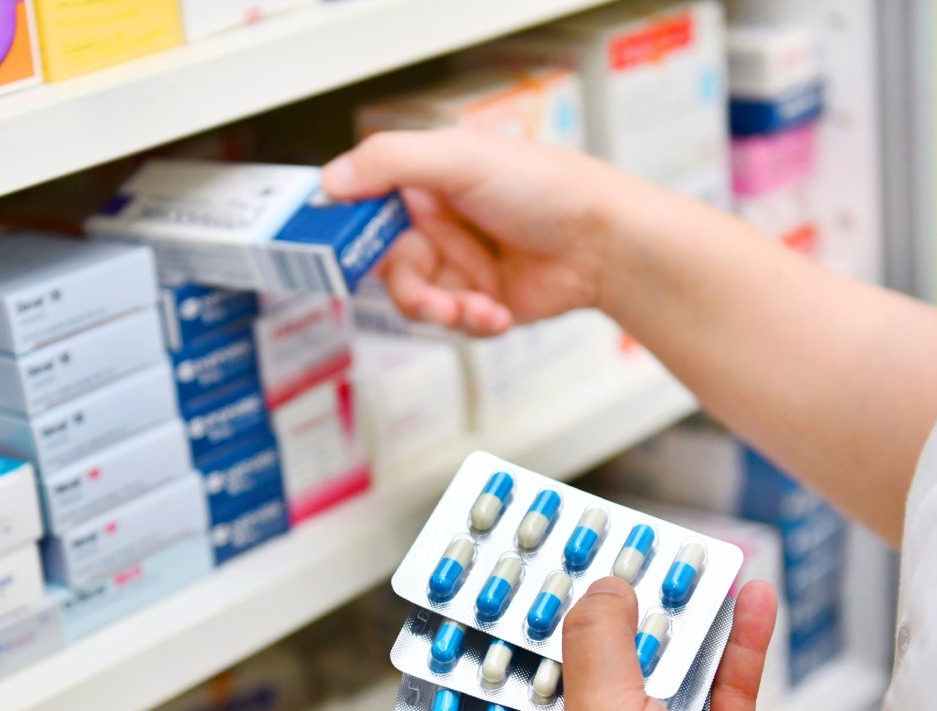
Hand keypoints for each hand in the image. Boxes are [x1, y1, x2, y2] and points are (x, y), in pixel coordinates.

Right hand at [322, 129, 629, 335]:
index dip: (349, 232)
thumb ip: (390, 162)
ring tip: (471, 307)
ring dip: (442, 309)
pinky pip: (452, 324)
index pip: (365, 205)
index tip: (335, 252)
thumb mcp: (461, 159)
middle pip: (387, 266)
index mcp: (427, 181)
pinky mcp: (480, 302)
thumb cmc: (547, 187)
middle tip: (427, 297)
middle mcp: (438, 223)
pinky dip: (472, 322)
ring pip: (417, 301)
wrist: (605, 244)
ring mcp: (459, 265)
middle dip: (408, 288)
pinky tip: (499, 310)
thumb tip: (330, 181)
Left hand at [493, 578, 861, 710]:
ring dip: (676, 619)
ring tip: (682, 563)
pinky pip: (720, 688)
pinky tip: (746, 602)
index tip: (528, 570)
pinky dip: (733, 646)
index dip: (519, 624)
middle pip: (591, 662)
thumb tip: (600, 591)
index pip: (513, 678)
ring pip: (659, 669)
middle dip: (607, 608)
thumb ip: (596, 644)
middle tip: (612, 550)